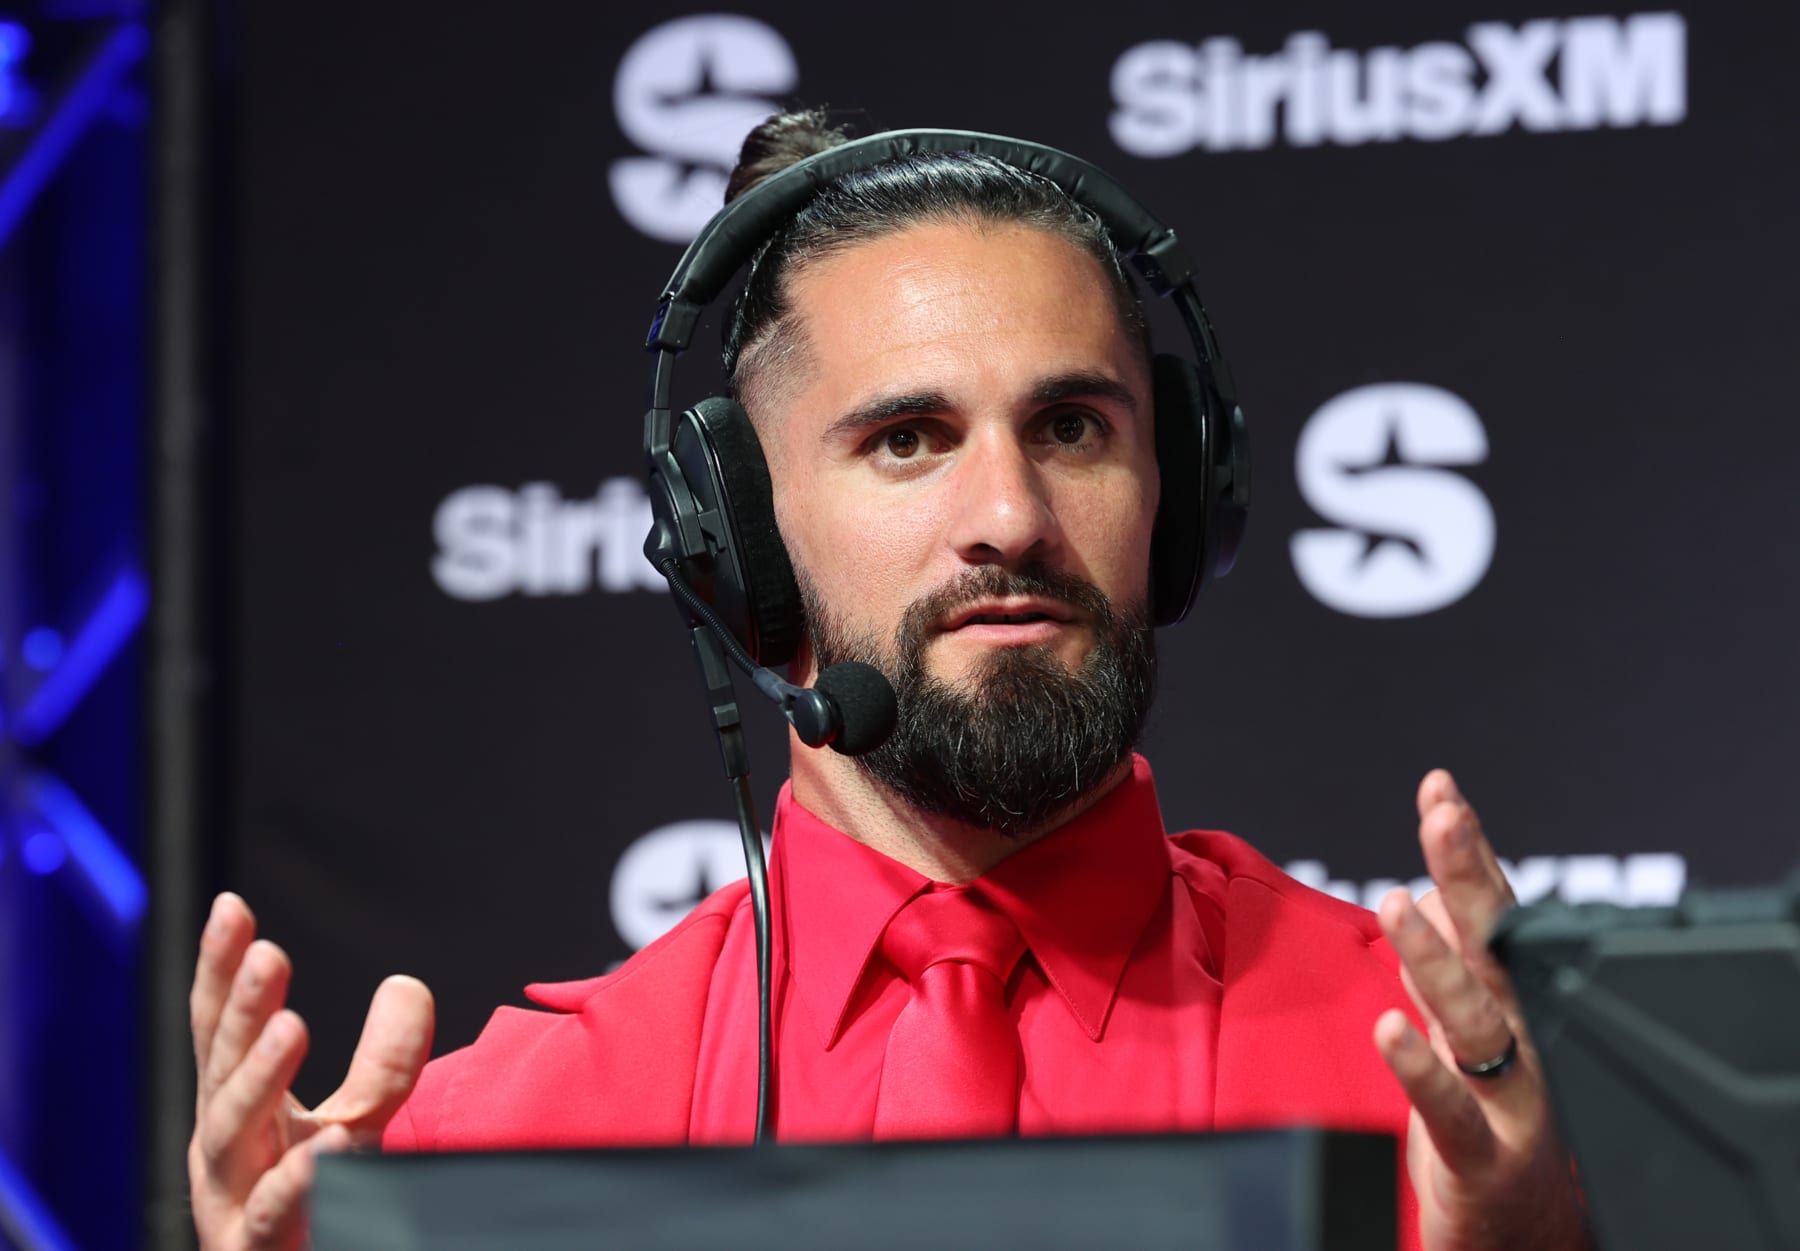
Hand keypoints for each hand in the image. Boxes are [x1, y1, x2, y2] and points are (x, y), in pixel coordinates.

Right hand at [188, 892, 434, 1250]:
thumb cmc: (317, 1205)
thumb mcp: (357, 1120)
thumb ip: (383, 1060)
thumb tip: (405, 984)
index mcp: (238, 1112)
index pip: (221, 1030)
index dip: (223, 971)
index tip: (233, 906)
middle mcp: (224, 1154)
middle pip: (223, 1071)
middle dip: (243, 1012)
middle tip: (270, 954)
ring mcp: (233, 1206)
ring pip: (233, 1137)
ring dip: (259, 1078)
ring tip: (290, 1027)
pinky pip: (273, 1219)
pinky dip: (296, 1183)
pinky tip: (325, 1148)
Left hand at [1374, 770, 1590, 1250]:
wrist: (1526, 1237)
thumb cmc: (1495, 1124)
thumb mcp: (1467, 1035)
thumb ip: (1450, 965)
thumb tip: (1437, 890)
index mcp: (1512, 1004)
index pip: (1492, 912)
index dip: (1466, 849)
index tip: (1440, 788)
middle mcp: (1522, 1039)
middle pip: (1497, 945)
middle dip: (1470, 873)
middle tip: (1444, 814)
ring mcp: (1510, 1096)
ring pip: (1475, 1017)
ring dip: (1436, 956)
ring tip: (1399, 903)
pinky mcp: (1484, 1154)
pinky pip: (1451, 1107)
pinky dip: (1421, 1066)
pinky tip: (1390, 1027)